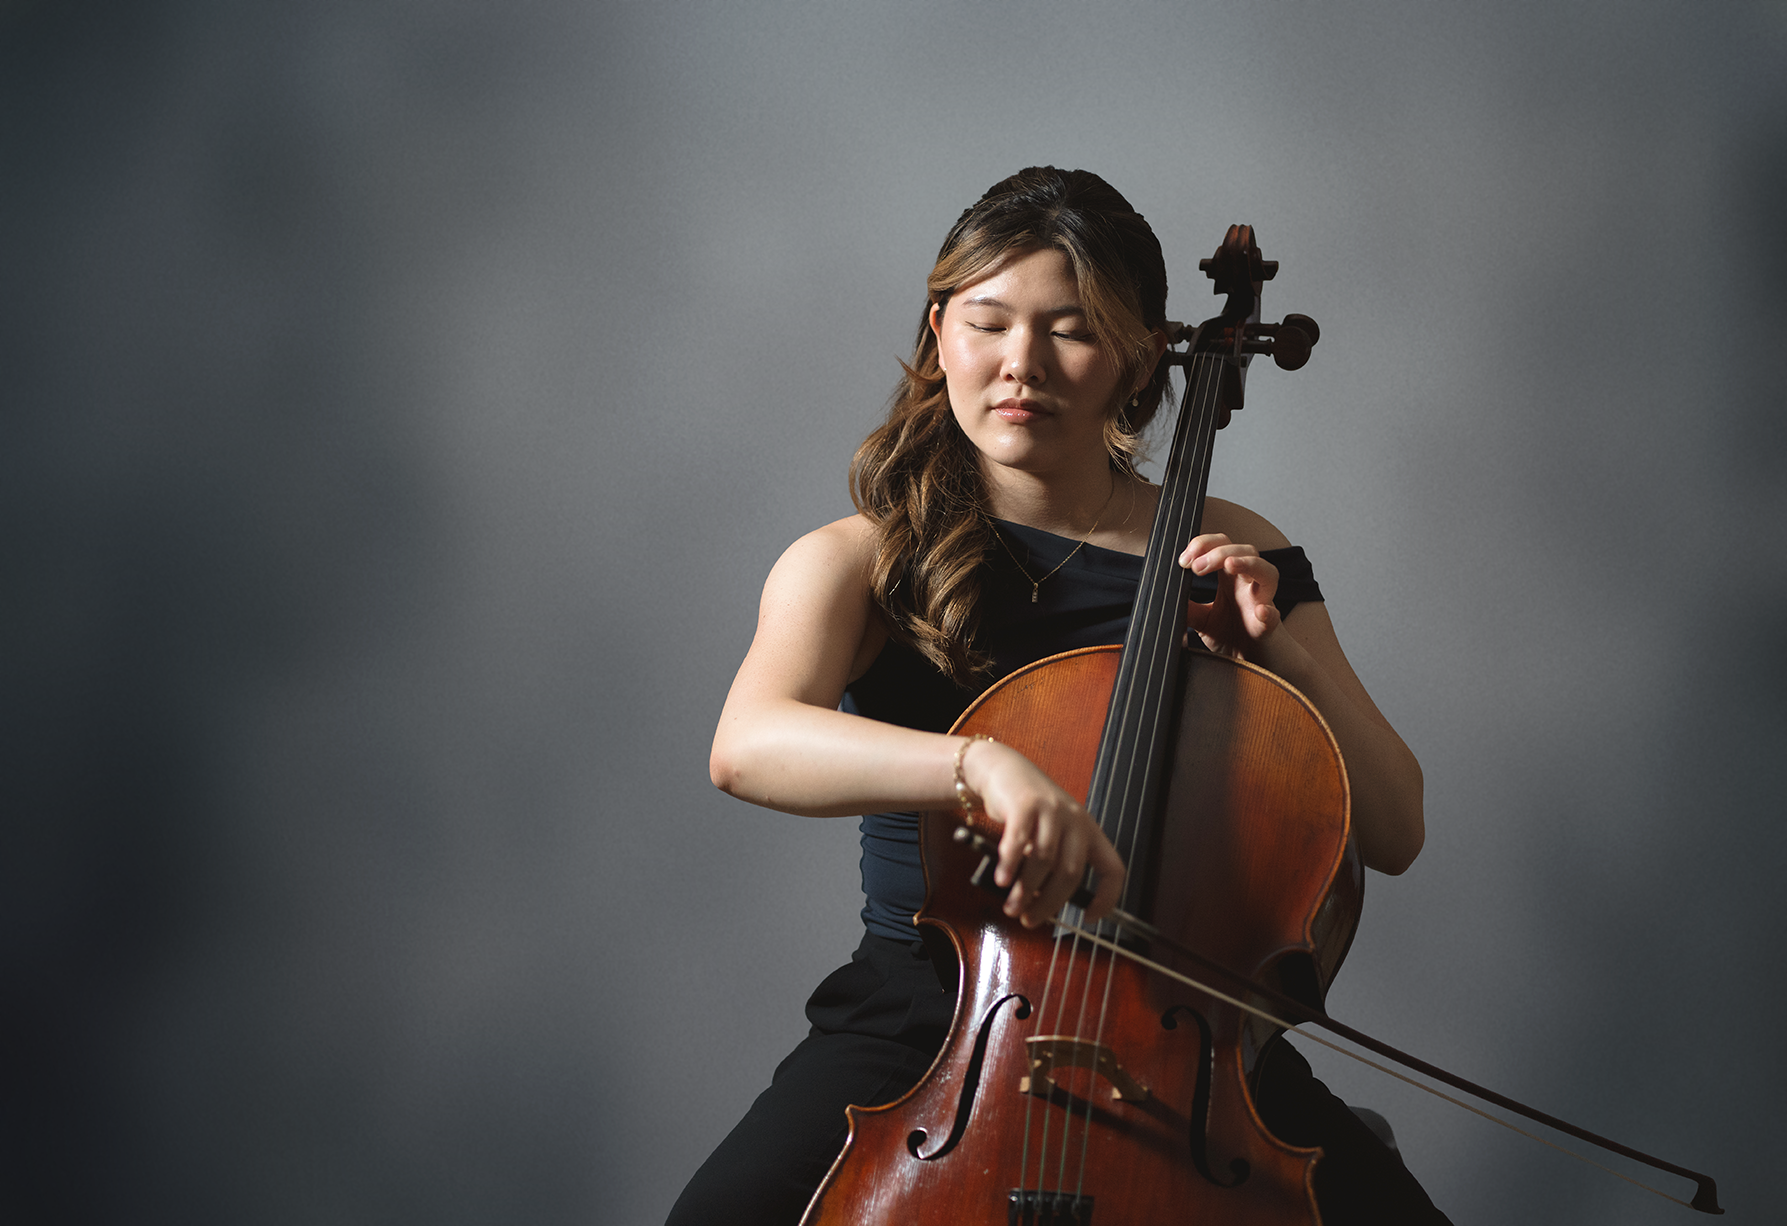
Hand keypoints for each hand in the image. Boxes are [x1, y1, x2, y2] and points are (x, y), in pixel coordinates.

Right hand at [959, 738, 1125, 927]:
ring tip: (1012, 906)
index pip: (1112, 869)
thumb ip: (1051, 864)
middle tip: (1030, 919)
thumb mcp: (1049, 834)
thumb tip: (1040, 904)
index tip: (1090, 917)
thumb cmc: (1027, 809)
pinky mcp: (1025, 804)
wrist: (1003, 770)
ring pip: (1043, 861)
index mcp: (1088, 831)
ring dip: (1025, 890)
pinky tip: (1002, 881)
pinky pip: (1018, 842)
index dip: (1107, 898)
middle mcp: (1075, 820)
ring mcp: (1051, 810)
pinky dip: (1010, 866)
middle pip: (1071, 872)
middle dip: (1049, 903)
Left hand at [1179, 533, 1280, 659]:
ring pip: (1266, 572)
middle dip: (1219, 552)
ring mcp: (1261, 602)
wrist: (1250, 660)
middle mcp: (1249, 583)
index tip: (1184, 560)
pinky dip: (1268, 612)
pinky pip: (1273, 616)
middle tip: (1195, 566)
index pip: (1222, 546)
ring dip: (1248, 564)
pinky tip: (1260, 611)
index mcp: (1231, 577)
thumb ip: (1187, 607)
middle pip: (1244, 551)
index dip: (1204, 545)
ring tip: (1229, 565)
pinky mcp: (1268, 626)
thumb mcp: (1202, 618)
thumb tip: (1166, 597)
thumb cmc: (1231, 633)